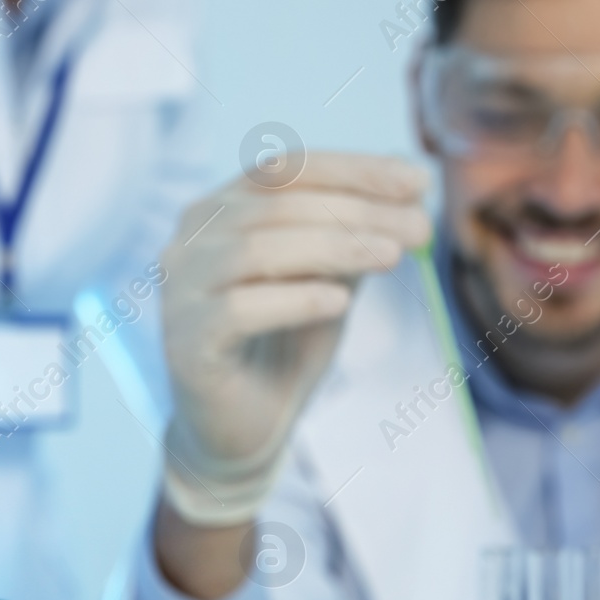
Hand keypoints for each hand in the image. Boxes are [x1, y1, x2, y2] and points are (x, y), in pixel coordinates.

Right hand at [160, 152, 429, 524]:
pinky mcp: (186, 342)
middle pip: (276, 205)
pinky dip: (294, 299)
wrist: (242, 430)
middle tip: (419, 228)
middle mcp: (190, 240)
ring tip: (392, 258)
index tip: (418, 182)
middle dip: (357, 211)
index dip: (354, 170)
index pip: (287, 170)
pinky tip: (339, 303)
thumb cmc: (284, 346)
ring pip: (257, 249)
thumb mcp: (328, 276)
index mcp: (220, 210)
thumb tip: (409, 174)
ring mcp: (181, 290)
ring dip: (335, 247)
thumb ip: (353, 229)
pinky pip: (240, 309)